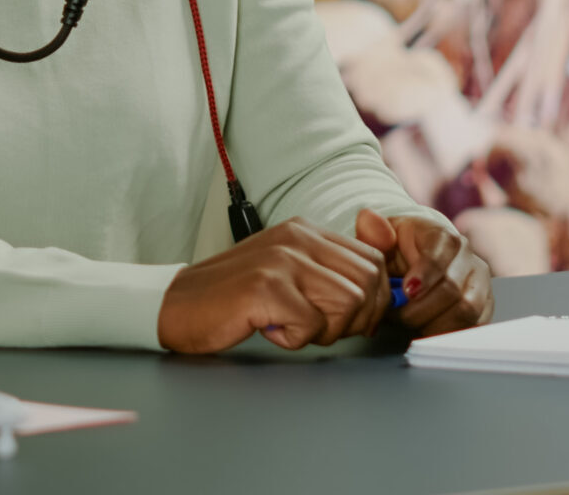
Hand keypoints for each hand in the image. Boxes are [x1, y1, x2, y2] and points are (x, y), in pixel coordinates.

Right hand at [157, 216, 391, 352]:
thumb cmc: (237, 297)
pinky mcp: (265, 287)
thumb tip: (389, 289)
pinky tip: (269, 328)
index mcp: (304, 229)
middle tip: (314, 326)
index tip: (344, 319)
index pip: (372, 262)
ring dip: (325, 330)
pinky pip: (312, 326)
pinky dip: (294, 339)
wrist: (179, 305)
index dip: (371, 301)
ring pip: (348, 304)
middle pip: (367, 284)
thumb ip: (331, 271)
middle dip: (353, 319)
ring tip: (290, 325)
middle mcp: (296, 237)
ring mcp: (280, 260)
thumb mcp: (289, 272)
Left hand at [354, 209, 492, 335]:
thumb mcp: (378, 238)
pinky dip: (448, 332)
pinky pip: (474, 326)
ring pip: (466, 311)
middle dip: (421, 308)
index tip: (406, 291)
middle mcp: (468, 257)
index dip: (423, 277)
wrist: (413, 261)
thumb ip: (371, 232)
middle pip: (453, 290)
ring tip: (409, 322)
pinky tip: (426, 329)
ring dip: (434, 323)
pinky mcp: (485, 305)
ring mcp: (480, 282)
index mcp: (442, 235)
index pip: (440, 257)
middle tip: (397, 315)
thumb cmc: (394, 250)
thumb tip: (368, 218)